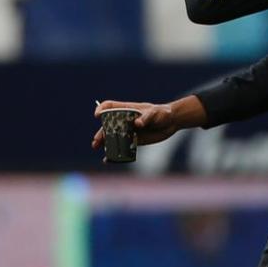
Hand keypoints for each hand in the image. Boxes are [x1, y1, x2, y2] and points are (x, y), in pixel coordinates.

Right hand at [92, 97, 206, 153]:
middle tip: (96, 142)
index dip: (101, 109)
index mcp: (127, 109)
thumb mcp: (155, 114)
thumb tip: (136, 124)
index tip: (98, 116)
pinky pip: (122, 147)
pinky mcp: (133, 141)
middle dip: (100, 133)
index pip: (109, 106)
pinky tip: (108, 160)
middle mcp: (124, 120)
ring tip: (97, 148)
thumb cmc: (162, 113)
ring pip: (112, 137)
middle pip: (107, 125)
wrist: (171, 122)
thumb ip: (146, 118)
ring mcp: (128, 131)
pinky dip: (115, 153)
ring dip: (104, 143)